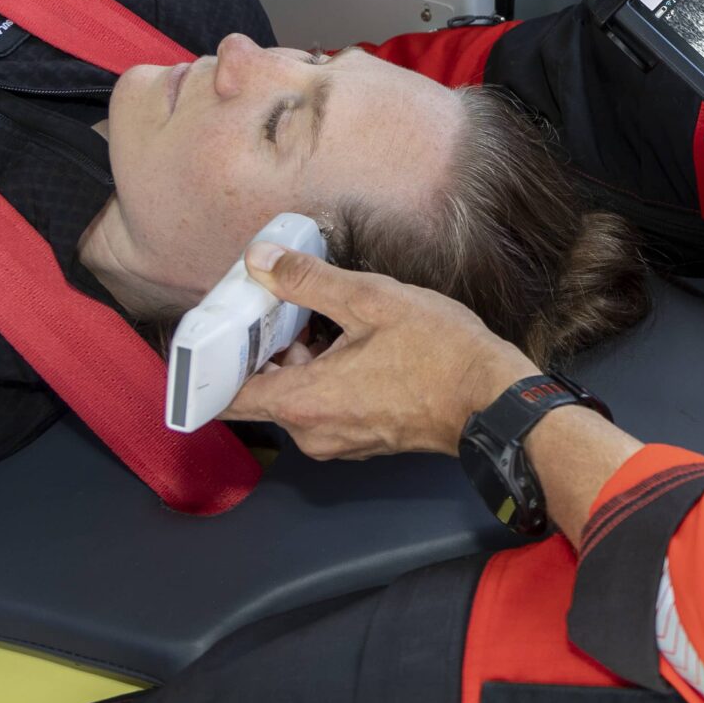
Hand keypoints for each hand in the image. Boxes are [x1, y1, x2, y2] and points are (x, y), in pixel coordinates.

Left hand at [222, 243, 536, 459]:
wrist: (493, 400)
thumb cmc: (439, 354)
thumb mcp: (372, 301)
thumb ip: (308, 281)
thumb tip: (260, 261)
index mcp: (303, 401)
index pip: (225, 397)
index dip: (210, 365)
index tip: (216, 332)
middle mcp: (312, 432)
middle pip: (261, 392)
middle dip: (264, 349)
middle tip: (279, 305)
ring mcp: (338, 441)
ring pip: (296, 398)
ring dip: (300, 361)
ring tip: (325, 318)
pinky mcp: (362, 440)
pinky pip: (324, 408)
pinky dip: (324, 377)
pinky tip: (352, 344)